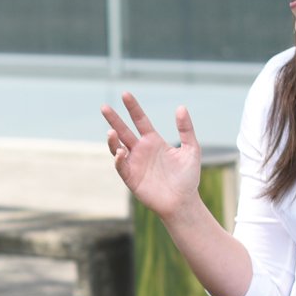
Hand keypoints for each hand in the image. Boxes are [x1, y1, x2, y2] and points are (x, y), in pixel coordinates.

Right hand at [101, 92, 201, 217]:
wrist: (183, 202)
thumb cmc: (188, 177)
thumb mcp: (191, 149)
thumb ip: (186, 129)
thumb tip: (181, 107)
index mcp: (153, 141)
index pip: (140, 120)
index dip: (133, 107)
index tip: (125, 94)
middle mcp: (141, 150)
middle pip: (123, 131)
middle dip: (113, 119)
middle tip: (104, 107)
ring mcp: (134, 163)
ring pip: (117, 147)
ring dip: (112, 140)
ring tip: (111, 131)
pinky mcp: (131, 178)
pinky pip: (121, 166)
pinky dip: (118, 159)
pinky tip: (122, 151)